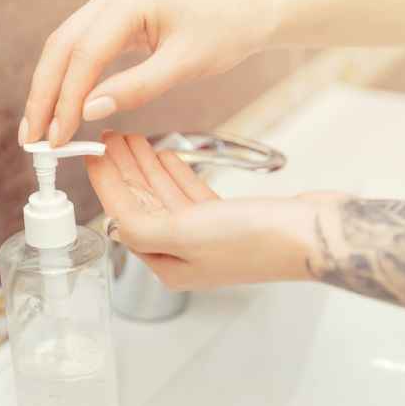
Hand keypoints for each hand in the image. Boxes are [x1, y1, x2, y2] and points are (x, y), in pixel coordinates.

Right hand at [18, 0, 277, 147]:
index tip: (57, 137)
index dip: (65, 100)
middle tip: (31, 137)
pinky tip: (63, 104)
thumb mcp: (185, 63)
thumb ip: (137, 86)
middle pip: (61, 47)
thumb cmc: (226, 28)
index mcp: (130, 2)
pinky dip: (68, 77)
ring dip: (49, 86)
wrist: (249, 6)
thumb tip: (90, 111)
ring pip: (66, 46)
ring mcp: (111, 5)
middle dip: (42, 94)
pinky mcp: (116, 18)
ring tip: (39, 126)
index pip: (84, 56)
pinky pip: (81, 46)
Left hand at [85, 131, 319, 290]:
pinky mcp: (228, 219)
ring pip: (165, 197)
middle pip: (143, 206)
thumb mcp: (187, 234)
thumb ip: (142, 227)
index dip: (106, 186)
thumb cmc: (256, 240)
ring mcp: (207, 237)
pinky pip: (190, 194)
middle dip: (124, 171)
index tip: (91, 157)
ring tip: (130, 140)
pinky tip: (164, 156)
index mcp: (170, 265)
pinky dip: (175, 174)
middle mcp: (185, 254)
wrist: (313, 234)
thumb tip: (112, 218)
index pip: (125, 219)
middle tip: (109, 140)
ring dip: (146, 167)